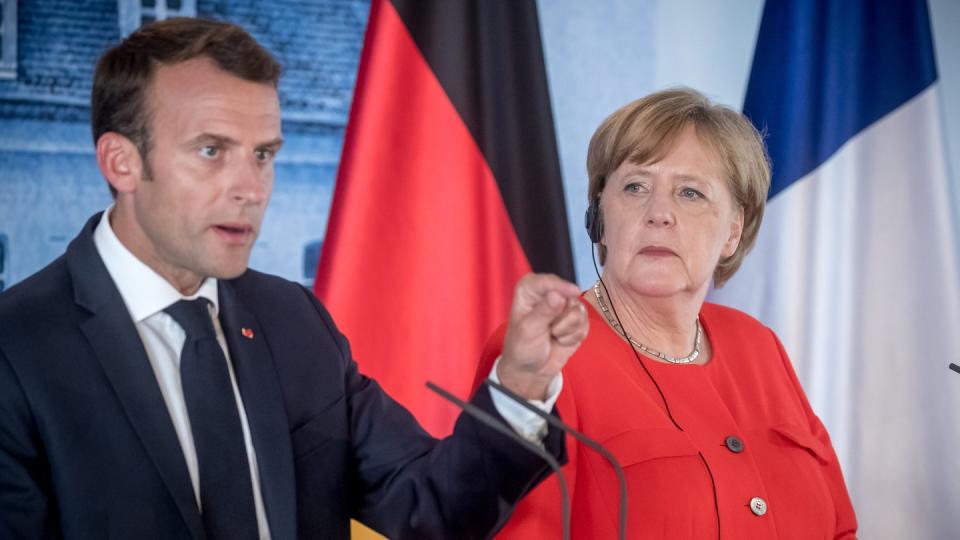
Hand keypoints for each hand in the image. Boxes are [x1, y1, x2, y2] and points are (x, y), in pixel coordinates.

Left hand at [498, 273, 588, 400]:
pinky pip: (585, 324)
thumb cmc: (522, 347)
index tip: (574, 292)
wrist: (532, 370)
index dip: (561, 286)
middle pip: (569, 296)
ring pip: (579, 311)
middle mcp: (549, 293)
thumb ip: (544, 312)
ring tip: (553, 336)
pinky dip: (574, 337)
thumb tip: (558, 295)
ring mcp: (565, 306)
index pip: (548, 282)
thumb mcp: (529, 330)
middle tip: (548, 330)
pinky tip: (561, 341)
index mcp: (530, 289)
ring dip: (567, 330)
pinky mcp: (577, 320)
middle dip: (562, 317)